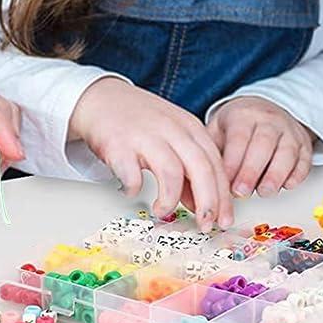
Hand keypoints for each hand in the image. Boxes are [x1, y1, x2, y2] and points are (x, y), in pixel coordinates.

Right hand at [68, 78, 232, 230]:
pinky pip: (132, 174)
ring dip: (170, 199)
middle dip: (208, 202)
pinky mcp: (118, 144)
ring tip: (161, 211)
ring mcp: (144, 135)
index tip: (223, 219)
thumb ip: (188, 168)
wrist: (98, 97)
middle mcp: (170, 129)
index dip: (222, 196)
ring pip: (171, 172)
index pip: (216, 164)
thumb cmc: (137, 120)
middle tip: (205, 225)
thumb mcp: (171, 137)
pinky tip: (132, 191)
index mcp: (188, 127)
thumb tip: (198, 204)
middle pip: (201, 168)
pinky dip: (134, 188)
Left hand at [207, 96, 313, 197]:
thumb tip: (198, 175)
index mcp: (243, 115)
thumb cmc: (238, 124)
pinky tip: (286, 186)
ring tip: (263, 192)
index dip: (232, 162)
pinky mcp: (305, 145)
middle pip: (263, 145)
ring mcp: (289, 131)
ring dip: (275, 175)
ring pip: (286, 153)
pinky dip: (297, 175)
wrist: (265, 108)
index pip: (238, 138)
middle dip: (251, 171)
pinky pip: (304, 160)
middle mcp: (269, 120)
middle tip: (241, 192)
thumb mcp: (219, 127)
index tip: (224, 183)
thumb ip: (211, 148)